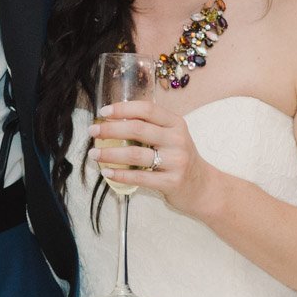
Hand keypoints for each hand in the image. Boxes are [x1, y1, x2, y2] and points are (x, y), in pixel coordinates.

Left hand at [88, 100, 217, 217]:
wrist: (204, 187)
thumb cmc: (180, 158)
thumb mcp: (172, 136)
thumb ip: (150, 126)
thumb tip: (112, 120)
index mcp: (176, 123)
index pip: (147, 109)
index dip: (123, 108)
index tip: (103, 112)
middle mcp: (177, 140)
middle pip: (138, 129)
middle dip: (110, 129)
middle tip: (93, 132)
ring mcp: (176, 161)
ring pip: (135, 154)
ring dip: (110, 153)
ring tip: (94, 154)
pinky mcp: (172, 182)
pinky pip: (140, 177)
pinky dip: (120, 174)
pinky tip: (107, 172)